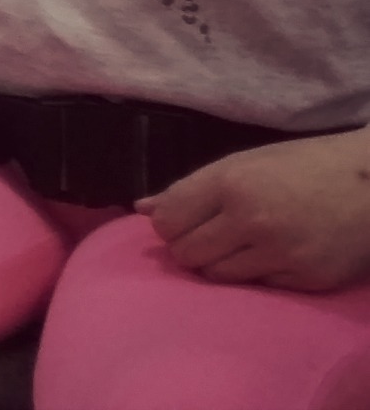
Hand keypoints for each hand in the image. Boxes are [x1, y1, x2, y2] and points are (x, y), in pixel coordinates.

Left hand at [143, 130, 369, 291]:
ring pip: (217, 275)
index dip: (170, 224)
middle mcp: (251, 221)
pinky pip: (258, 285)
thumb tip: (142, 209)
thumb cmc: (305, 165)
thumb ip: (191, 187)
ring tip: (243, 245)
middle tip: (211, 236)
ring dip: (221, 263)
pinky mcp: (306, 279)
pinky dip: (259, 274)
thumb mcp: (245, 162)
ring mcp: (280, 254)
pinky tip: (276, 254)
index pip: (167, 222)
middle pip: (186, 253)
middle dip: (190, 247)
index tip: (184, 221)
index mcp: (230, 184)